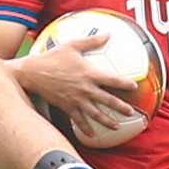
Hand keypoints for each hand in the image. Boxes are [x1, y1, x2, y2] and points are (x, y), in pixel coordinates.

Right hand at [21, 35, 139, 141]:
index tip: (134, 87)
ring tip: (116, 126)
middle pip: (107, 100)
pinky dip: (86, 129)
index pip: (112, 80)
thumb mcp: (73, 45)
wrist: (34, 73)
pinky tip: (92, 135)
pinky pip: (79, 120)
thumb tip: (107, 34)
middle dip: (121, 107)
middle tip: (130, 112)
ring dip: (107, 121)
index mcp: (89, 74)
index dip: (125, 83)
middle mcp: (85, 89)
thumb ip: (92, 41)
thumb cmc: (53, 57)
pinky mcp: (67, 107)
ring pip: (96, 114)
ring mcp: (76, 100)